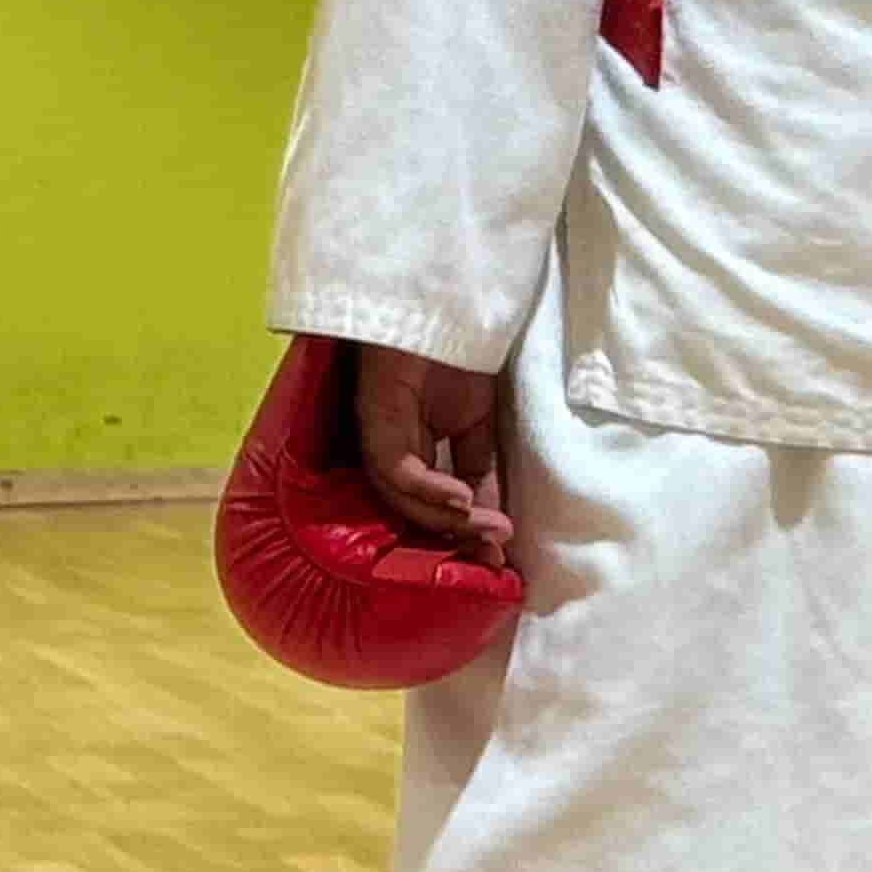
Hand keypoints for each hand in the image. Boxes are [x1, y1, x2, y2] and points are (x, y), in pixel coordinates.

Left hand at [355, 349, 511, 559]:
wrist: (445, 306)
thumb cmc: (457, 357)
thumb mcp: (478, 423)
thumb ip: (476, 467)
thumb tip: (493, 521)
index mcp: (408, 450)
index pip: (425, 507)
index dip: (460, 537)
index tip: (498, 564)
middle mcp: (386, 446)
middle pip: (408, 508)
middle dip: (452, 538)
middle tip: (494, 559)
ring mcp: (376, 429)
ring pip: (398, 495)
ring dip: (444, 519)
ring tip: (485, 528)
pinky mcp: (373, 412)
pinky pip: (394, 465)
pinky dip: (427, 487)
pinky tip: (462, 497)